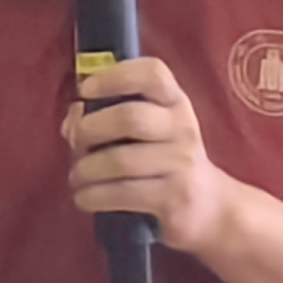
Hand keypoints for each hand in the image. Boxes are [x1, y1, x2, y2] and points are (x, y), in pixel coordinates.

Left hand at [63, 55, 238, 255]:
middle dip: (89, 129)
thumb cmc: (165, 162)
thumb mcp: (148, 133)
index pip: (153, 74)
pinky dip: (92, 196)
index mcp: (175, 103)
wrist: (210, 208)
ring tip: (78, 177)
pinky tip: (85, 198)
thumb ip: (107, 119)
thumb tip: (72, 124)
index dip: (114, 76)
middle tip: (75, 143)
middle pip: (129, 117)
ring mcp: (181, 164)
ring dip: (86, 170)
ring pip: (120, 160)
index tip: (86, 89)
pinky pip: (121, 193)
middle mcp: (182, 128)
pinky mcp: (173, 198)